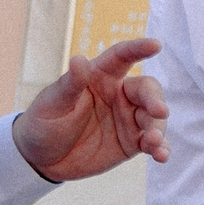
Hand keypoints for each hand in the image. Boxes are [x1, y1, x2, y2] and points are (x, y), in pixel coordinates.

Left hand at [12, 37, 168, 180]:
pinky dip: (161, 148)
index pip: (122, 57)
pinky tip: (161, 155)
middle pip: (147, 90)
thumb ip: (70, 84)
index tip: (156, 45)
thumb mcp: (52, 104)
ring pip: (154, 118)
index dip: (139, 49)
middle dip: (156, 100)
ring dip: (158, 128)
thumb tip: (79, 59)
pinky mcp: (133, 142)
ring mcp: (129, 119)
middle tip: (160, 112)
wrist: (41, 159)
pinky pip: (153, 142)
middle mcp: (120, 95)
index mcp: (100, 77)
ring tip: (154, 143)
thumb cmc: (43, 123)